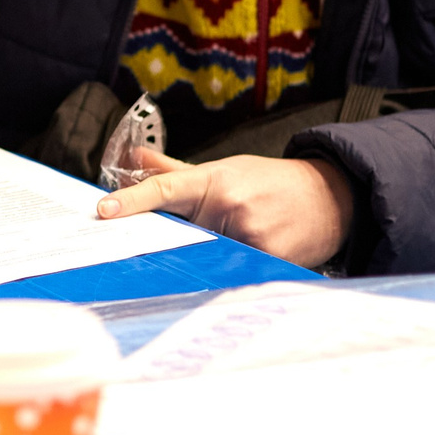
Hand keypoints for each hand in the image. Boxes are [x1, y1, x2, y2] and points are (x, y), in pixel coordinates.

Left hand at [95, 150, 354, 269]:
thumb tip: (135, 160)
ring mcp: (251, 235)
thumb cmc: (271, 183)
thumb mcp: (225, 169)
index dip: (132, 201)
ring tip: (231, 254)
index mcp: (215, 181)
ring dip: (204, 261)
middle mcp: (230, 206)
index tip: (103, 210)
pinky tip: (240, 270)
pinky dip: (230, 274)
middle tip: (154, 252)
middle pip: (180, 235)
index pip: (165, 189)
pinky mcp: (270, 259)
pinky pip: (235, 274)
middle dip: (169, 243)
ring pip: (207, 259)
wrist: (331, 197)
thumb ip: (177, 172)